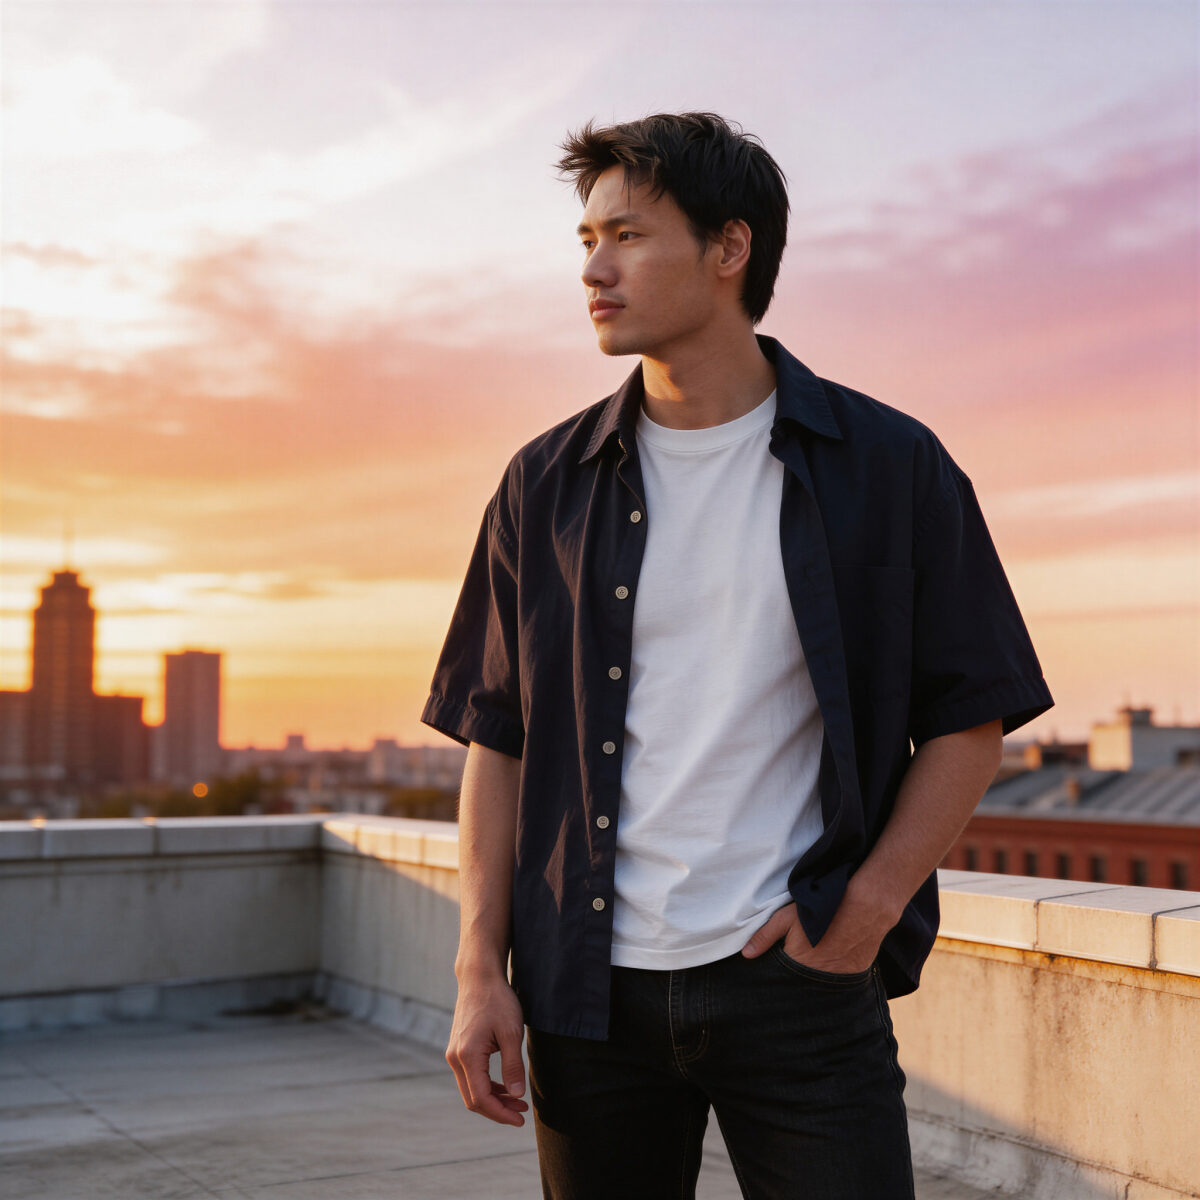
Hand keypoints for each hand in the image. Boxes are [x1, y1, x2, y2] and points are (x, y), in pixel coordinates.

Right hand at [445, 973, 528, 1125]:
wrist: (480, 977)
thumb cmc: (498, 1001)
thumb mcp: (511, 1032)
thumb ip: (513, 1066)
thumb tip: (516, 1095)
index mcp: (467, 1056)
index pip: (481, 1098)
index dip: (501, 1113)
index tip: (521, 1119)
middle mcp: (455, 1058)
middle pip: (473, 1099)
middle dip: (498, 1110)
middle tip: (522, 1112)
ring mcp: (454, 1053)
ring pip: (471, 1089)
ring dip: (493, 1099)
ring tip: (518, 1102)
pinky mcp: (458, 1049)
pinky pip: (470, 1077)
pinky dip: (487, 1086)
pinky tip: (505, 1087)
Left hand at [741, 889, 889, 974]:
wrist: (864, 908)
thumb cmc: (822, 910)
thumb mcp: (786, 917)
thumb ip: (765, 936)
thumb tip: (746, 954)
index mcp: (797, 965)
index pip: (780, 978)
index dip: (777, 974)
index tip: (776, 966)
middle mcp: (816, 978)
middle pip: (800, 983)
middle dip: (795, 978)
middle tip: (797, 962)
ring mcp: (837, 979)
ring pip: (819, 985)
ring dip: (814, 979)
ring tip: (815, 962)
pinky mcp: (854, 976)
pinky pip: (838, 982)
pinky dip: (833, 975)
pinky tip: (832, 963)